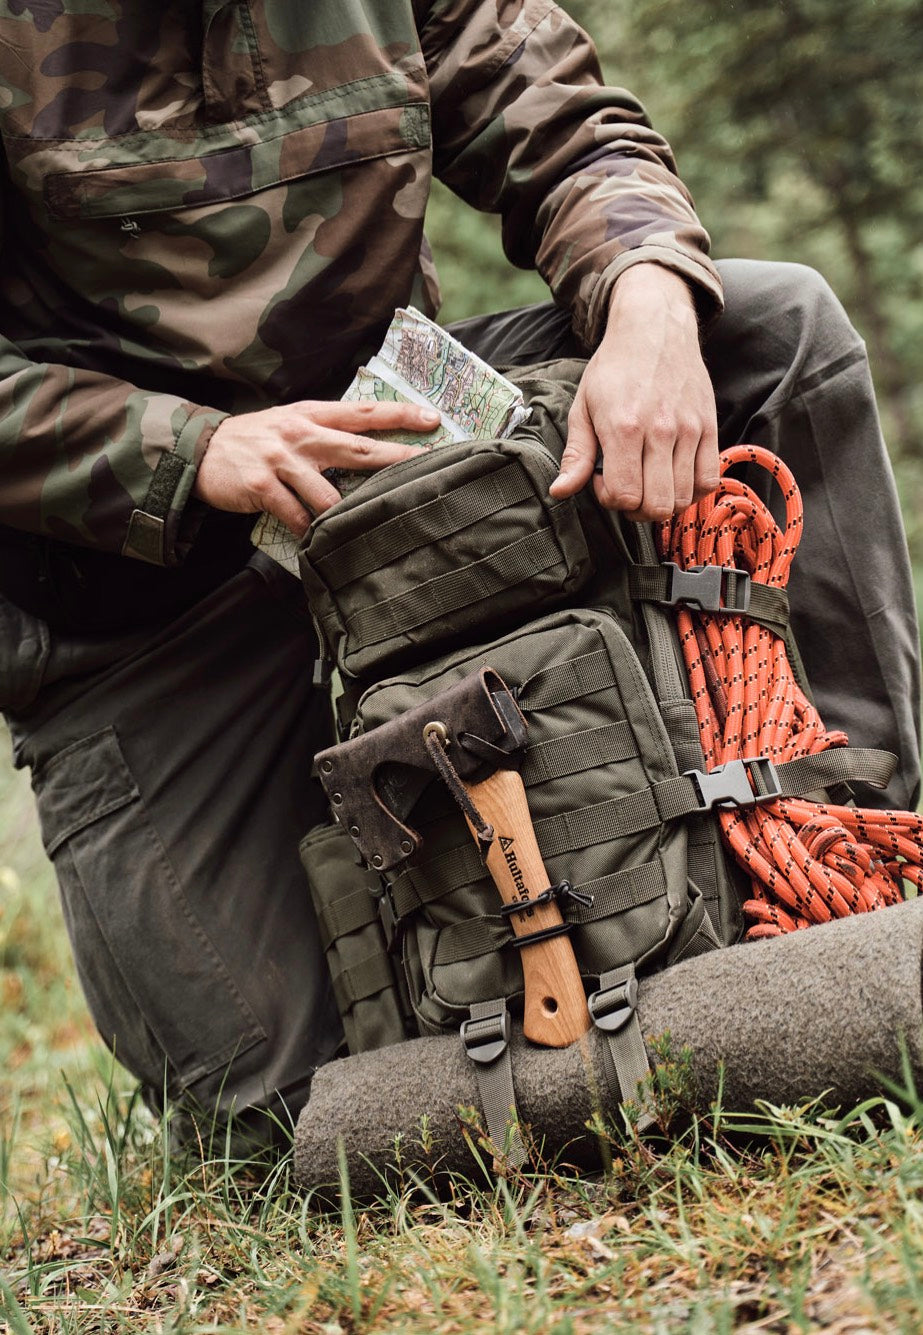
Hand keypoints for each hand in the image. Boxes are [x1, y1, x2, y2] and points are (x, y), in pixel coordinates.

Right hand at [194, 399, 440, 536]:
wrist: (201, 450)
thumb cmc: (255, 440)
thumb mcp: (291, 422)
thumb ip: (326, 431)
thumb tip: (370, 444)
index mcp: (312, 414)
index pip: (363, 412)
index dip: (399, 415)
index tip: (433, 420)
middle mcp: (299, 433)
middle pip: (356, 447)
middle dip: (394, 457)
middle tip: (428, 465)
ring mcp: (280, 460)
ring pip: (327, 493)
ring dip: (347, 513)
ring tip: (368, 524)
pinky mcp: (261, 486)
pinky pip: (295, 515)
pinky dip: (308, 530)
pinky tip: (318, 540)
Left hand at [549, 265, 718, 520]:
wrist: (654, 328)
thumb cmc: (614, 369)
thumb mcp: (583, 407)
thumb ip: (576, 454)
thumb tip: (560, 492)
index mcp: (624, 427)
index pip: (624, 496)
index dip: (610, 500)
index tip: (603, 481)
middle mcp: (660, 431)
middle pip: (656, 505)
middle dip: (636, 509)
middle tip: (627, 489)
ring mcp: (690, 429)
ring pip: (683, 498)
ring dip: (663, 502)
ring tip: (648, 482)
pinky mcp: (710, 427)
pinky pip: (708, 480)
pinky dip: (691, 491)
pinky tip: (673, 478)